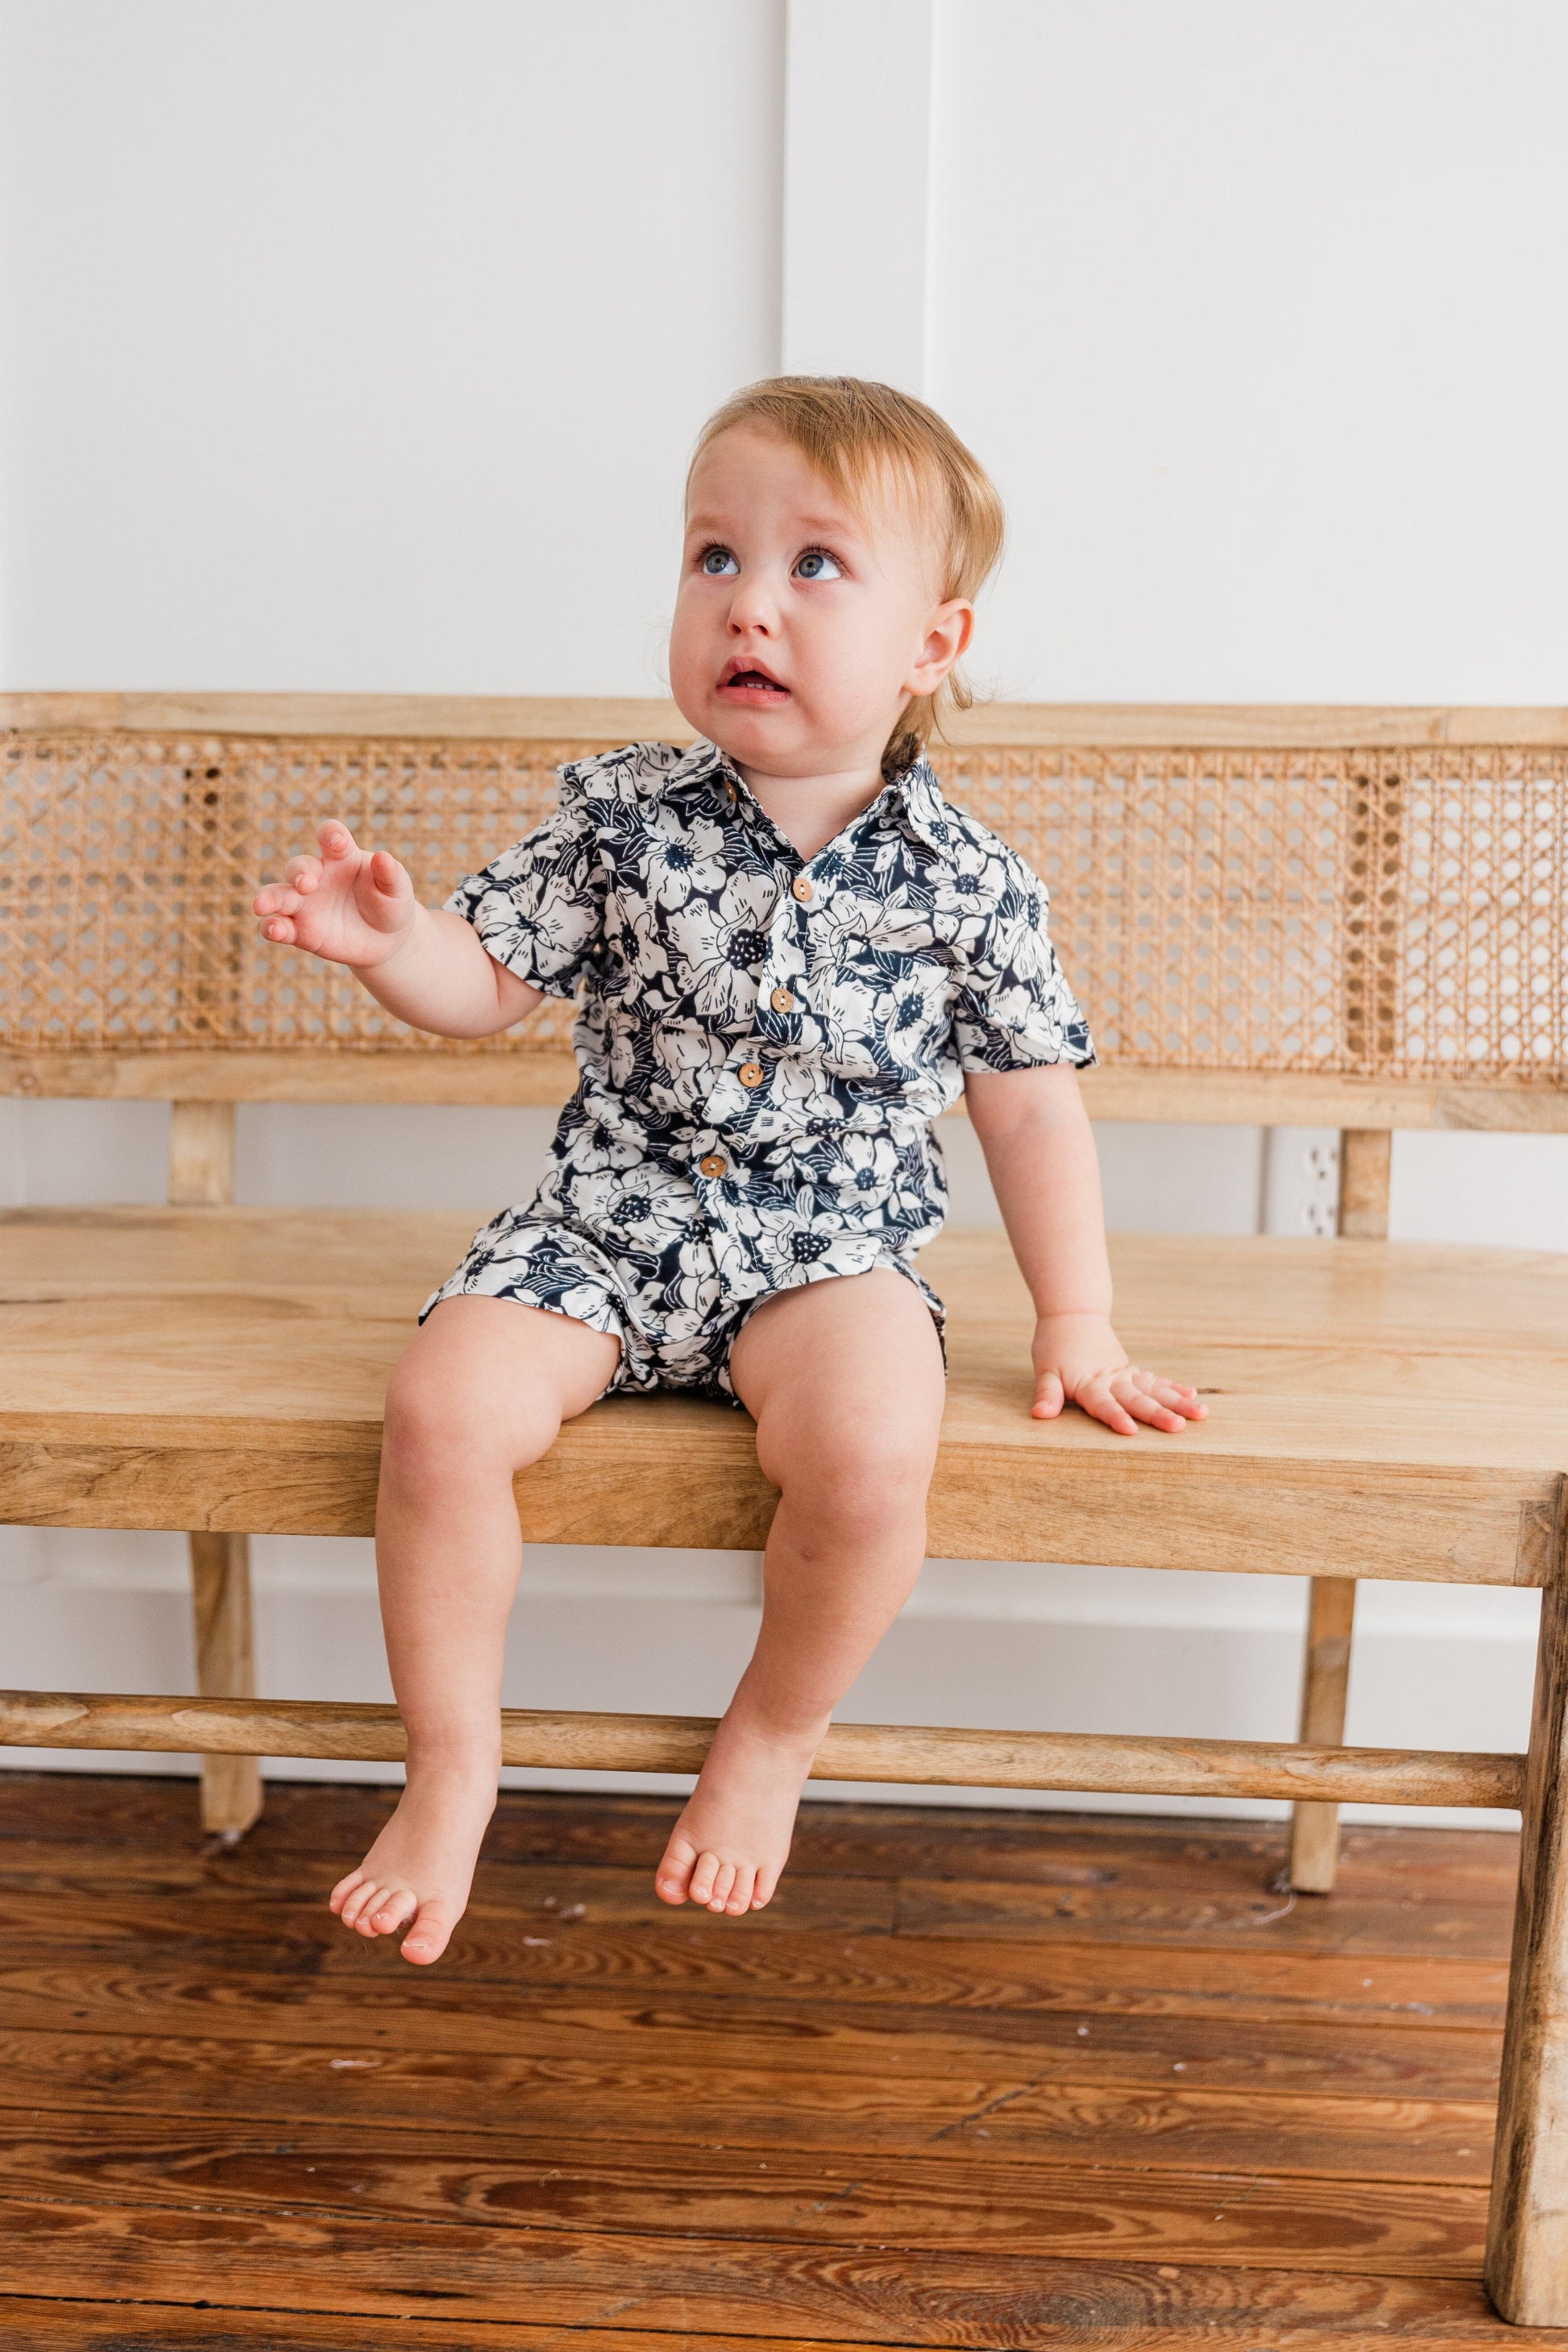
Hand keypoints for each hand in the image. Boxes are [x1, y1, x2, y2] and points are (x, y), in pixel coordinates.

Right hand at [253, 819, 417, 968]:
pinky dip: (272, 927)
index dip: (331, 834)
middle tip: (307, 884)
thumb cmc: (391, 905)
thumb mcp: (398, 890)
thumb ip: (390, 874)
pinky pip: (280, 926)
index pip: (330, 836)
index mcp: (342, 857)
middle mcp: (318, 876)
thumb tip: (383, 857)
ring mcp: (305, 903)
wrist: (386, 940)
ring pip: (278, 895)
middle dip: (299, 873)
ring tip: (261, 906)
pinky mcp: (300, 930)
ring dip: (269, 898)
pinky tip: (273, 930)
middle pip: (298, 866)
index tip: (337, 842)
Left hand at [1031, 1310, 1206, 1435]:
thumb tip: (1039, 1415)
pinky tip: (1193, 1396)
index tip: (1131, 1431)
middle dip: (1158, 1414)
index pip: (1103, 1404)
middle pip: (1136, 1399)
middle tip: (1179, 1427)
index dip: (1115, 1417)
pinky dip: (1173, 1388)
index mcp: (1089, 1383)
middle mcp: (1111, 1380)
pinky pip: (1156, 1381)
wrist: (1071, 1315)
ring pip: (1154, 1390)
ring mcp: (1125, 1374)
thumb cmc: (1054, 1346)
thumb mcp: (1045, 1370)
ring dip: (1177, 1402)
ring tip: (1200, 1413)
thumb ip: (1047, 1394)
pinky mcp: (1131, 1371)